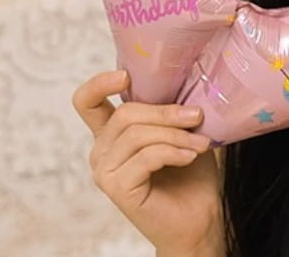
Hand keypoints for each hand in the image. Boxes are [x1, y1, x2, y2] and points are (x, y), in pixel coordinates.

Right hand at [73, 70, 221, 253]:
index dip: (99, 84)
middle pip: (125, 113)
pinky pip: (145, 157)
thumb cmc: (192, 169)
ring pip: (137, 134)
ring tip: (201, 142)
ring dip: (175, 134)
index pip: (87, 101)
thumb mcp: (182, 128)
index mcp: (113, 131)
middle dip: (166, 112)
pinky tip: (191, 156)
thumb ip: (173, 105)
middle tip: (197, 115)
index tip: (126, 76)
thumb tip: (189, 74)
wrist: (199, 215)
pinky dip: (173, 152)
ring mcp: (104, 171)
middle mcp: (102, 149)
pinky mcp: (116, 189)